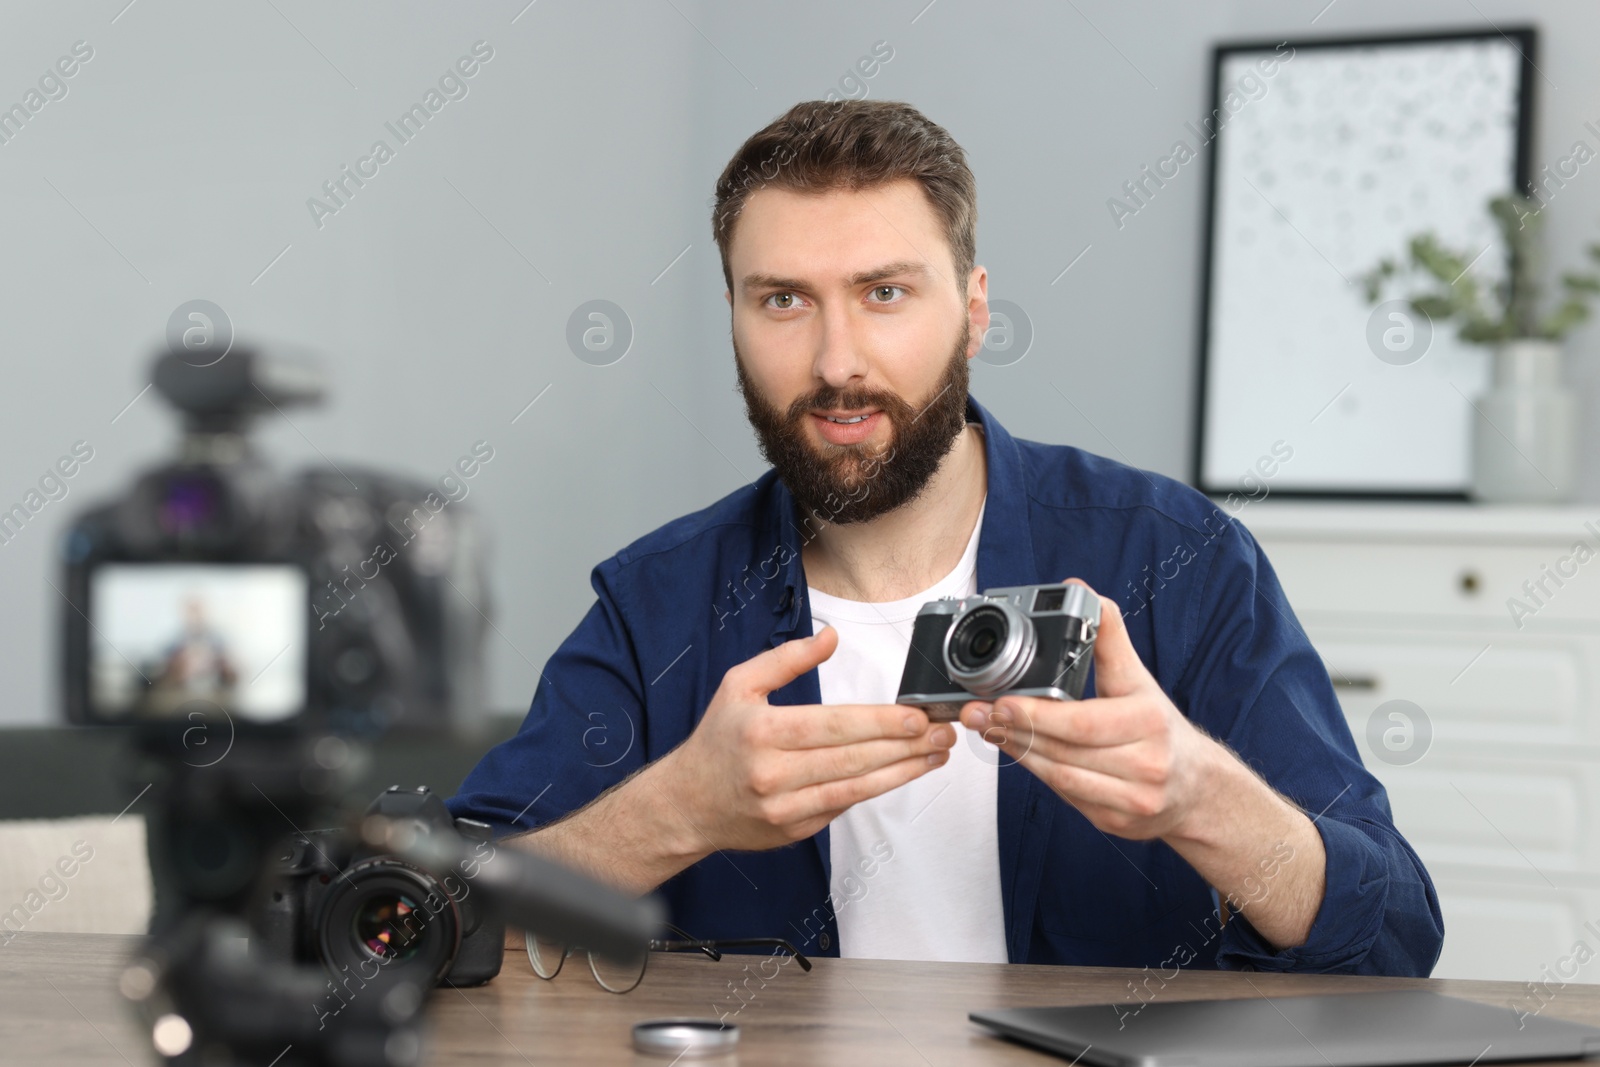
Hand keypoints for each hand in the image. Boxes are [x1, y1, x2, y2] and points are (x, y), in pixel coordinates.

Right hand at [657, 625, 954, 853]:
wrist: (686, 803)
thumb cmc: (717, 740)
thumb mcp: (739, 685)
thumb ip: (786, 659)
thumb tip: (831, 638)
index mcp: (761, 731)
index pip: (833, 726)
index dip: (879, 723)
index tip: (916, 716)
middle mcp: (773, 773)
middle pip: (852, 759)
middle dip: (904, 746)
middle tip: (942, 733)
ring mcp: (785, 808)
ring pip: (855, 789)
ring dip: (902, 773)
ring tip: (935, 755)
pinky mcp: (794, 830)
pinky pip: (843, 807)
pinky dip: (875, 789)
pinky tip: (901, 773)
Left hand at [958, 579, 1219, 840]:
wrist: (1197, 788)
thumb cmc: (1159, 728)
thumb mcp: (1137, 679)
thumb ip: (1109, 638)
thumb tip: (1085, 593)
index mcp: (1147, 722)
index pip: (1082, 722)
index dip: (1036, 715)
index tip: (1001, 701)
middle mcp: (1145, 764)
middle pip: (1063, 751)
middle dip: (1014, 732)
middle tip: (978, 714)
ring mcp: (1131, 799)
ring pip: (1059, 777)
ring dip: (1019, 753)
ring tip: (990, 729)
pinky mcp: (1114, 821)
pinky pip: (1066, 796)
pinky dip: (1039, 773)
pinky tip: (1019, 753)